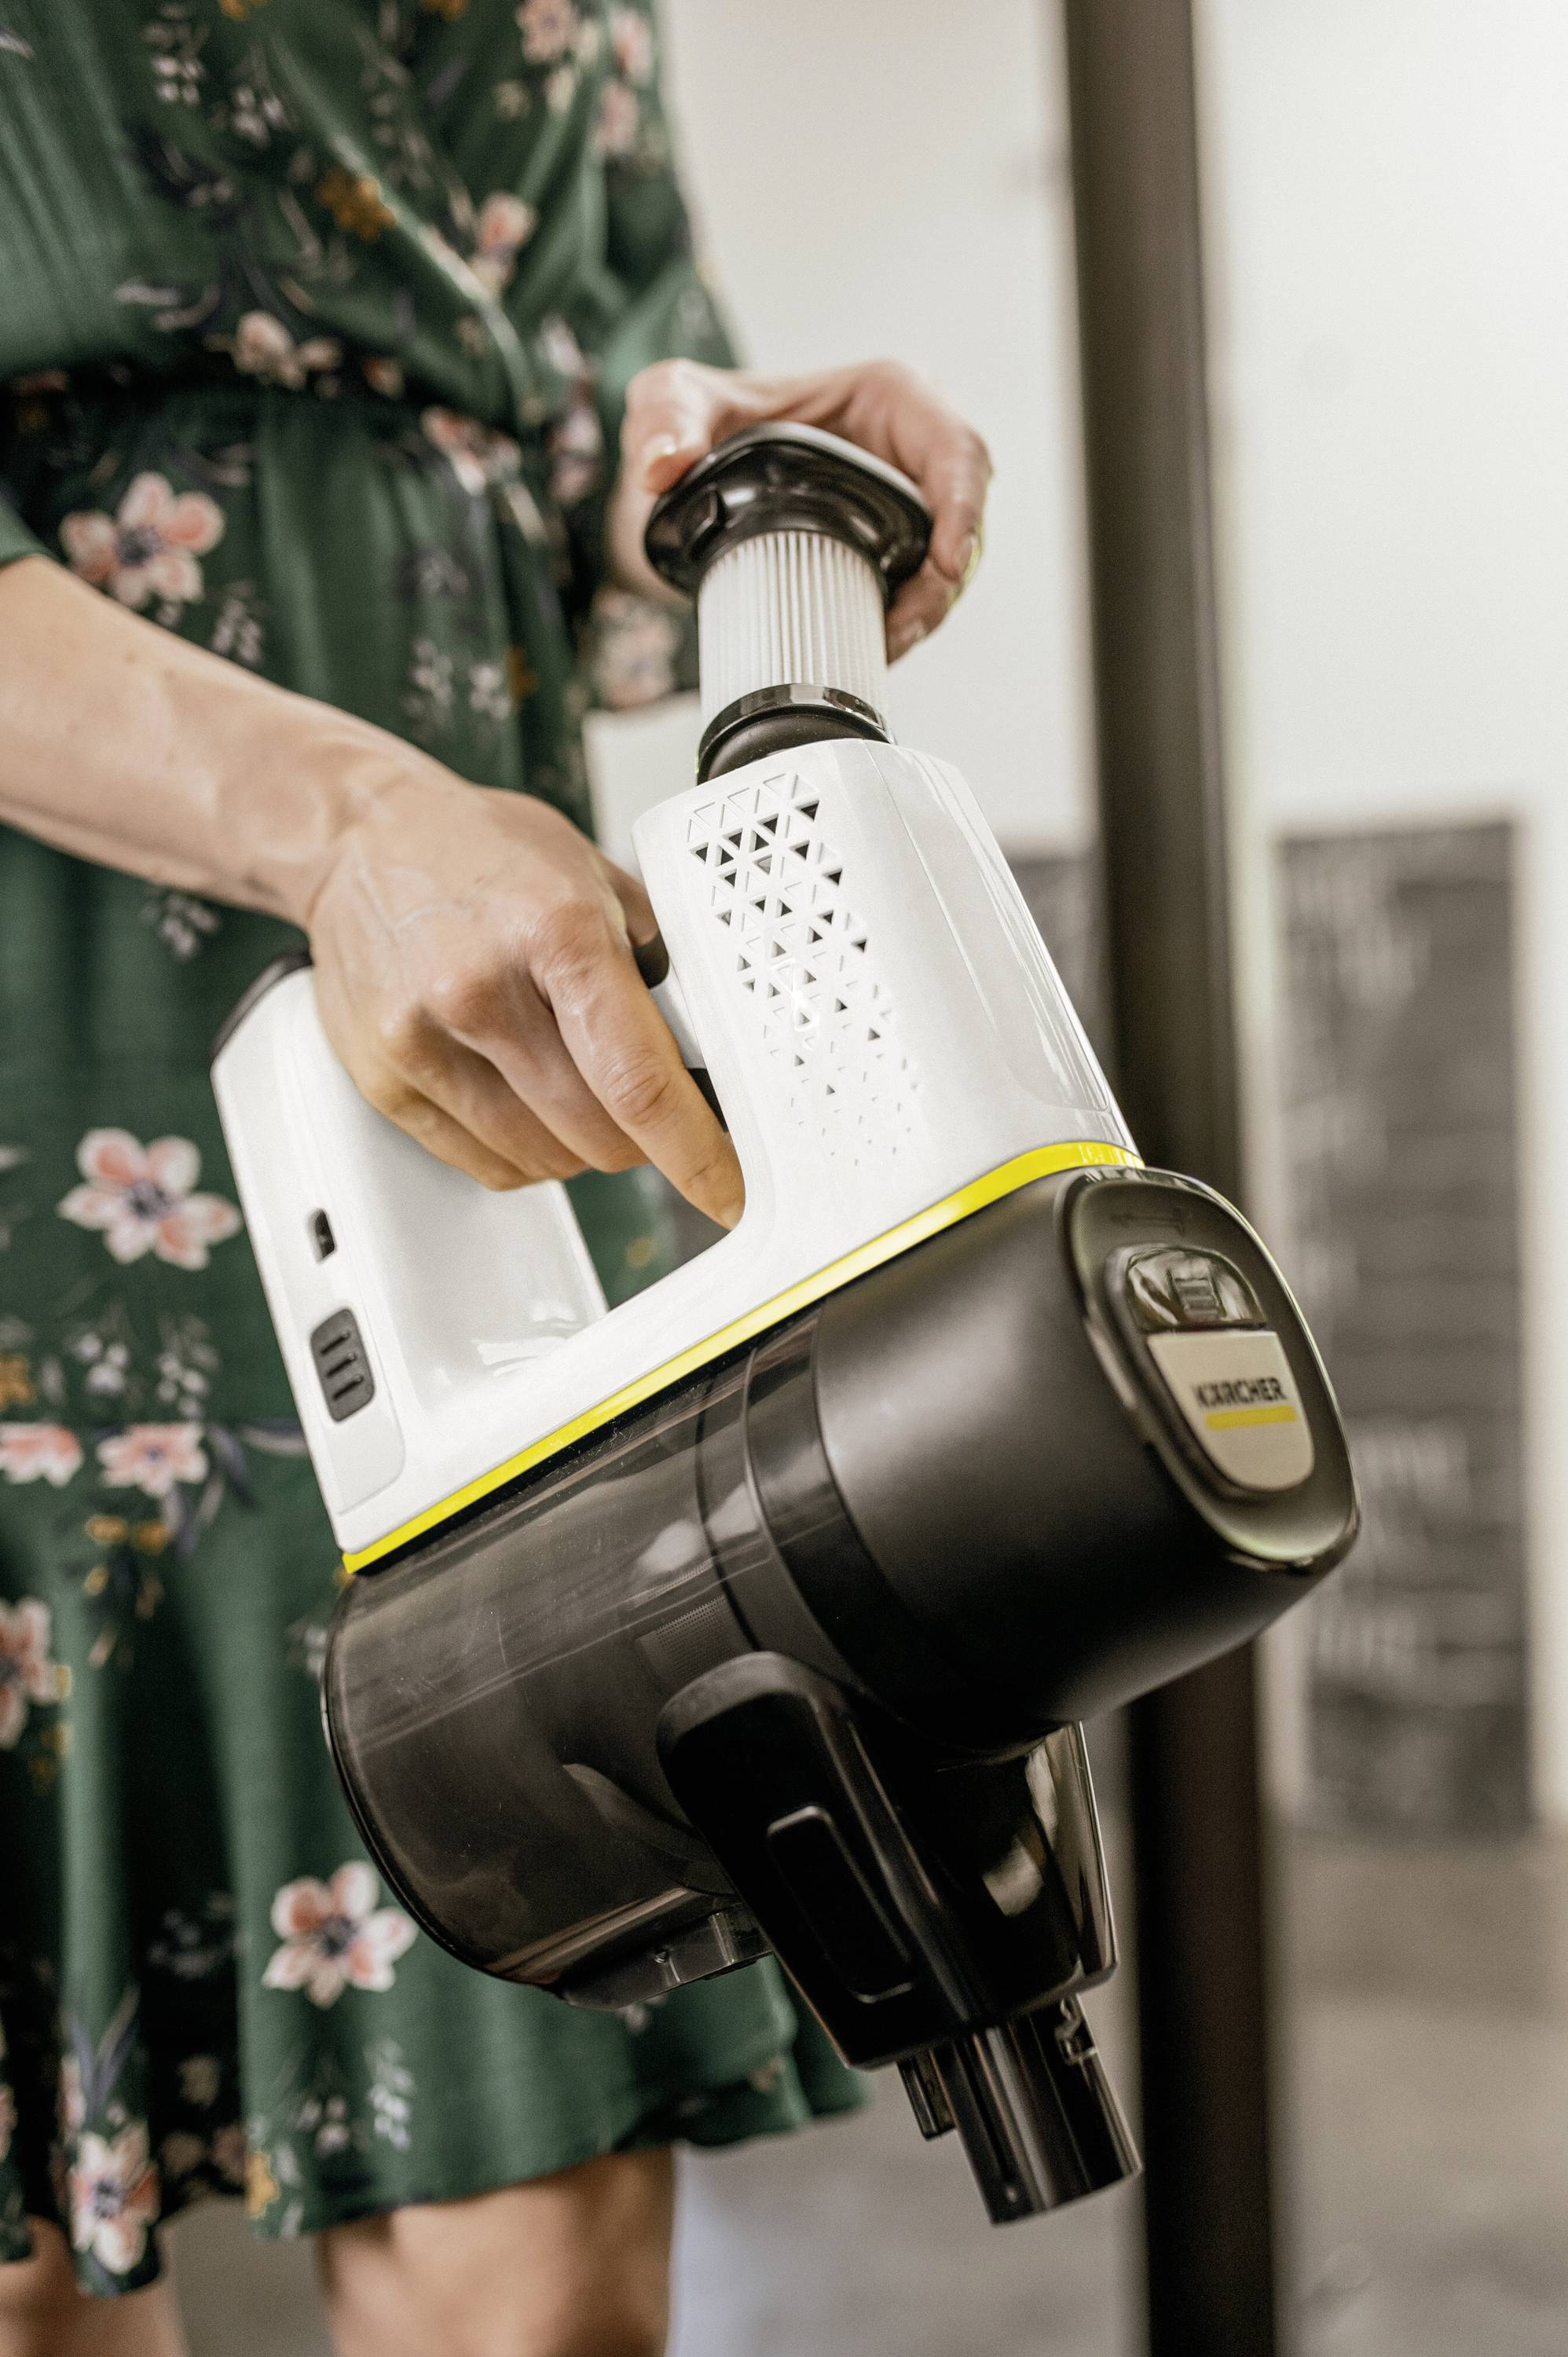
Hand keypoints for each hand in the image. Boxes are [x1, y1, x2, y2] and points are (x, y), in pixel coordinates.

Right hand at [304, 754, 744, 1223]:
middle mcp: (481, 989)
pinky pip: (487, 1164)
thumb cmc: (484, 852)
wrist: (360, 838)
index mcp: (555, 931)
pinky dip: (528, 1155)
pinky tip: (526, 1102)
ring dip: (582, 1148)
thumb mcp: (594, 875)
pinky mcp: (384, 1078)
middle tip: (646, 1106)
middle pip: (596, 1135)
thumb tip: (712, 1053)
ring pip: (544, 1160)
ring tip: (575, 1087)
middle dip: (642, 1140)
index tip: (729, 1191)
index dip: (694, 1152)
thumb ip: (657, 962)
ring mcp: (423, 1039)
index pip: (638, 1080)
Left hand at [609, 359, 990, 657]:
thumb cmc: (702, 418)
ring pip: (947, 565)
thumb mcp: (674, 399)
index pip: (955, 448)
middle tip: (903, 628)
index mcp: (890, 397)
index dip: (964, 507)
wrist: (695, 470)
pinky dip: (902, 622)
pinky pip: (916, 589)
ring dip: (925, 612)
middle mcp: (912, 449)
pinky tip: (872, 647)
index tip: (946, 563)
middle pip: (963, 518)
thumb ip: (666, 418)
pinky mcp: (891, 548)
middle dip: (944, 581)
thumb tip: (663, 466)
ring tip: (884, 646)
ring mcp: (907, 503)